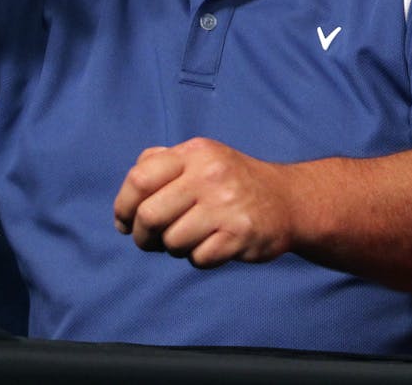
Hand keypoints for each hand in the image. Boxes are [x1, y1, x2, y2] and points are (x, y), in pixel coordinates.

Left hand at [113, 138, 298, 268]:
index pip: (139, 179)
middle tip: (151, 241)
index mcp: (196, 153)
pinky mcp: (240, 233)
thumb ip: (161, 163)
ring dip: (175, 248)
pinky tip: (214, 245)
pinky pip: (198, 258)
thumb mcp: (201, 158)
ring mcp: (227, 204)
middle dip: (143, 236)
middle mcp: (211, 174)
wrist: (288, 200)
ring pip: (172, 242)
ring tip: (192, 238)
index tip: (125, 222)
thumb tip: (127, 202)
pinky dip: (200, 258)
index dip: (123, 206)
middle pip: (149, 215)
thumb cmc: (232, 182)